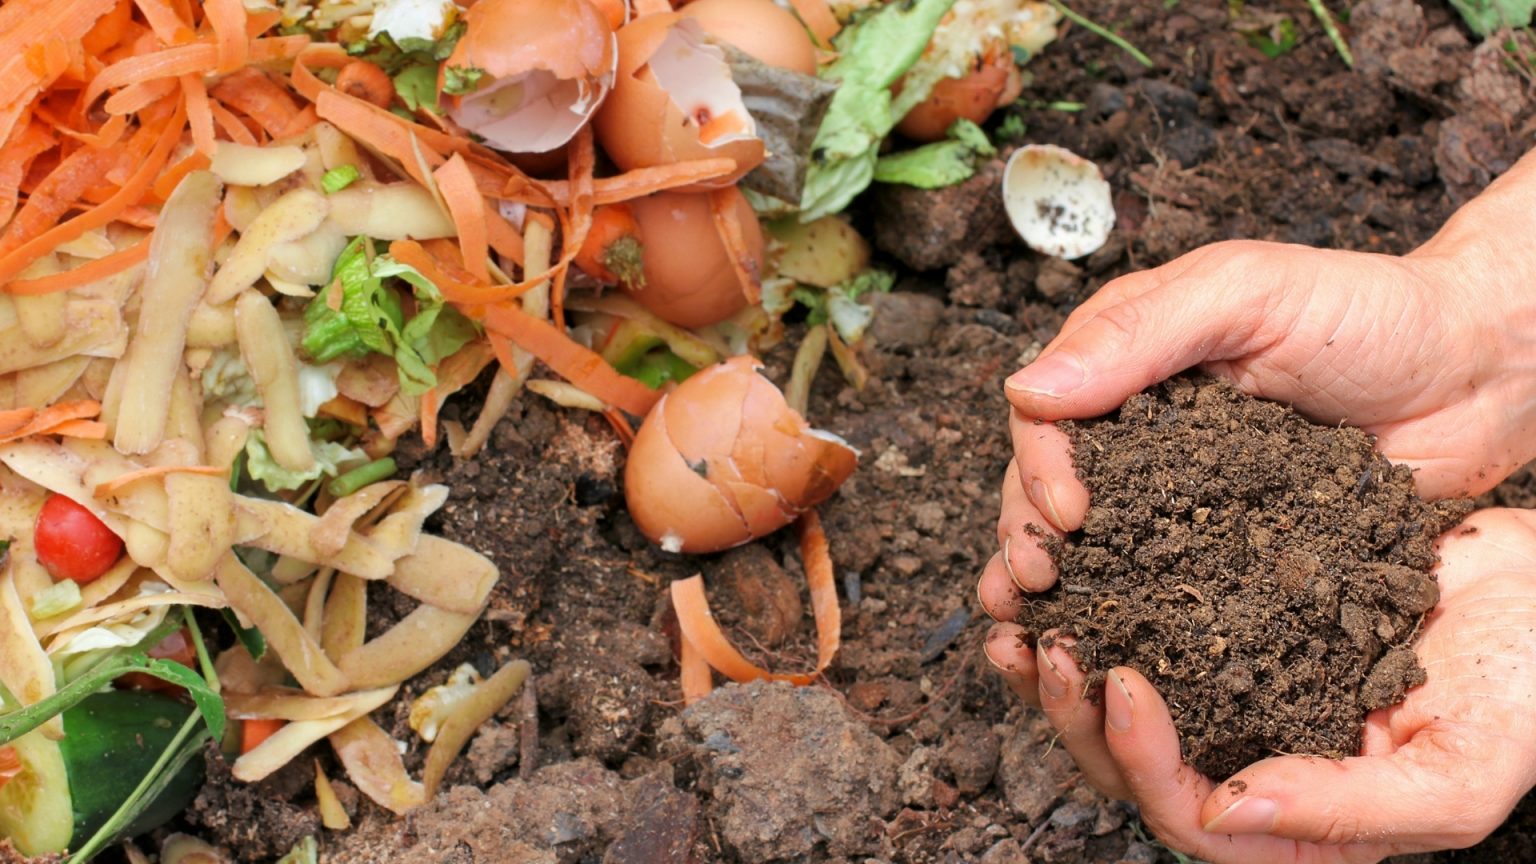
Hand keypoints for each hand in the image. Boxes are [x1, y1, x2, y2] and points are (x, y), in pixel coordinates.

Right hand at [983, 149, 1535, 613]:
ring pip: (1096, 543)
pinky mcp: (1227, 546)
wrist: (1478, 373)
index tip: (1067, 513)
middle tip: (1037, 583)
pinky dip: (1129, 616)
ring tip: (1038, 631)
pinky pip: (1167, 583)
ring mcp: (1181, 492)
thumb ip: (1139, 333)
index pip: (1046, 414)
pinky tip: (1106, 651)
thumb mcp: (1247, 294)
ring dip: (1060, 586)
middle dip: (1029, 535)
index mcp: (1128, 359)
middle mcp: (1141, 429)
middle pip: (1051, 486)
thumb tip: (1026, 389)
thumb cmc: (1370, 312)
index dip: (1038, 465)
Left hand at [983, 508, 1535, 861]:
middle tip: (1043, 644)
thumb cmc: (1524, 691)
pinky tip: (1066, 569)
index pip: (1190, 817)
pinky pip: (1144, 624)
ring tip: (1021, 611)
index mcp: (1300, 822)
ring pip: (1121, 700)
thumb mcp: (1459, 772)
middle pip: (1133, 765)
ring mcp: (1236, 694)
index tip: (1120, 680)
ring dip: (1063, 663)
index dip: (1141, 759)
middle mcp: (1253, 763)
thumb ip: (1348, 808)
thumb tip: (1223, 809)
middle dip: (1074, 712)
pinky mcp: (1227, 626)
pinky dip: (1099, 602)